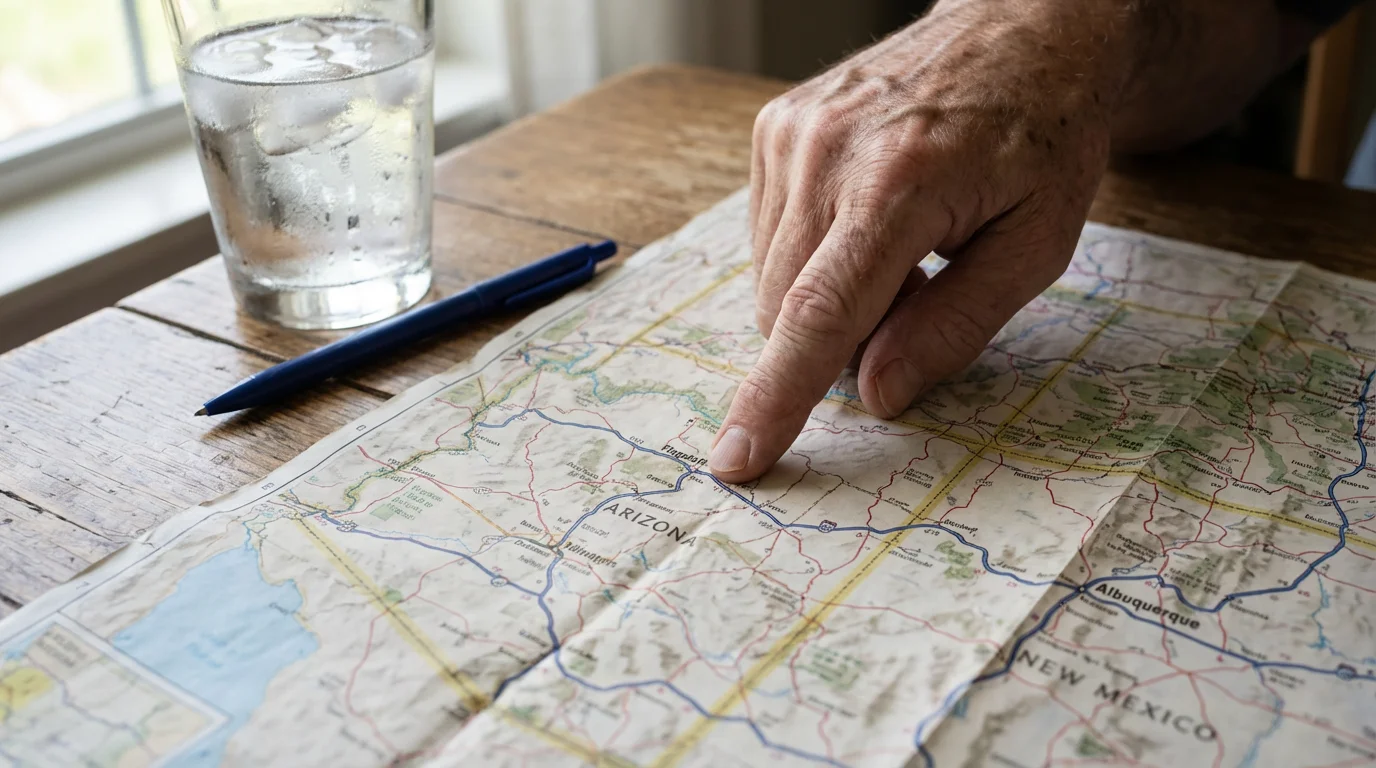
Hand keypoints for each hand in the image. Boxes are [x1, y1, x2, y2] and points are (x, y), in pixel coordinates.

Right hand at [709, 0, 1133, 481]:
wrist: (1023, 26)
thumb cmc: (1045, 135)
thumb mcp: (1038, 243)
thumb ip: (956, 325)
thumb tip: (875, 395)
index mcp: (901, 183)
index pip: (818, 314)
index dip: (777, 396)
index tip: (737, 457)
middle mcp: (827, 152)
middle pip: (786, 308)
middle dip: (835, 341)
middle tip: (915, 301)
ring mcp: (792, 133)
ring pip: (769, 278)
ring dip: (824, 298)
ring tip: (901, 250)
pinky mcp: (775, 127)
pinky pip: (768, 236)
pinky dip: (811, 256)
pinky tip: (868, 220)